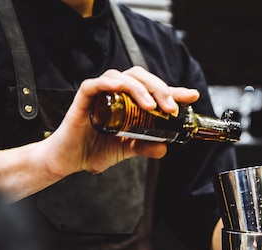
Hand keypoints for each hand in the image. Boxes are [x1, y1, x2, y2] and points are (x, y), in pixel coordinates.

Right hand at [46, 66, 200, 175]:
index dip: (174, 90)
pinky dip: (109, 83)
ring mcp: (100, 94)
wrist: (69, 160)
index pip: (153, 90)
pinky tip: (120, 88)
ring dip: (140, 88)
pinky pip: (94, 84)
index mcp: (128, 102)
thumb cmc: (94, 149)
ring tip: (151, 106)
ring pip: (122, 77)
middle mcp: (116, 93)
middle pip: (140, 77)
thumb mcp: (128, 149)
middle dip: (160, 89)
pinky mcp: (83, 99)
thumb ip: (146, 146)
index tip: (192, 95)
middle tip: (171, 107)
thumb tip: (165, 148)